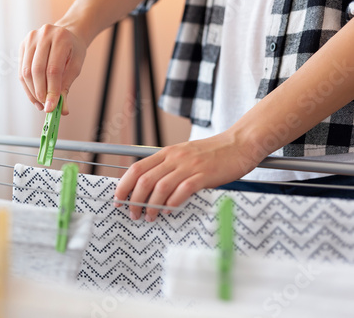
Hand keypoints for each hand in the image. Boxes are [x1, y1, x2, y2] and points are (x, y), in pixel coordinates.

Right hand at [19, 24, 86, 114]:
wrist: (67, 33)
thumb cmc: (73, 51)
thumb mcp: (75, 67)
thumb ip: (67, 87)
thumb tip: (62, 110)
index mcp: (61, 38)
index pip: (53, 69)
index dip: (51, 90)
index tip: (51, 108)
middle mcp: (43, 35)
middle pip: (37, 70)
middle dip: (40, 92)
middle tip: (46, 106)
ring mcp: (30, 38)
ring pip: (26, 71)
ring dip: (32, 91)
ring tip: (42, 103)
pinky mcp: (23, 45)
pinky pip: (21, 70)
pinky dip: (27, 86)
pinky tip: (35, 97)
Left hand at [114, 132, 259, 221]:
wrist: (240, 143)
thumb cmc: (213, 152)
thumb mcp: (185, 154)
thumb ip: (169, 167)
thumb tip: (150, 187)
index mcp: (168, 153)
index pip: (137, 168)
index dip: (123, 185)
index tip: (118, 199)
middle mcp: (175, 158)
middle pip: (144, 180)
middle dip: (134, 200)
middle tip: (133, 214)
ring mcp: (189, 166)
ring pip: (160, 187)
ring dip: (151, 205)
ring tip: (149, 217)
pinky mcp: (204, 175)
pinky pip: (182, 190)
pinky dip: (172, 203)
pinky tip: (169, 211)